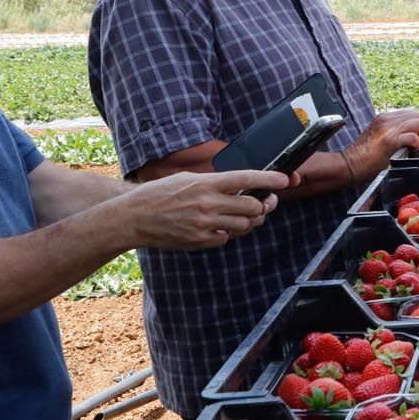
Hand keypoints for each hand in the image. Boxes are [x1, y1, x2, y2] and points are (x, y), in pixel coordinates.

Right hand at [122, 169, 283, 249]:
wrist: (133, 217)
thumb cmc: (159, 194)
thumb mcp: (187, 179)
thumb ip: (214, 183)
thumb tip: (240, 185)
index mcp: (205, 183)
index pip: (246, 178)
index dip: (269, 179)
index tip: (285, 179)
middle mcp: (207, 203)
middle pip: (252, 206)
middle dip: (262, 205)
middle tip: (264, 202)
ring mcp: (204, 224)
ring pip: (244, 225)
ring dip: (248, 220)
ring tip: (242, 214)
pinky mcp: (200, 241)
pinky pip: (226, 238)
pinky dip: (228, 233)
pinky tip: (219, 226)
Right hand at [345, 109, 418, 184]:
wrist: (350, 164)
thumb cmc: (363, 156)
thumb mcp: (377, 136)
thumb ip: (392, 132)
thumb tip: (410, 135)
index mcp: (384, 118)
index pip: (411, 114)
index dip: (417, 126)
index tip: (415, 138)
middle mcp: (386, 119)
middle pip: (418, 115)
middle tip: (417, 143)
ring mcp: (388, 128)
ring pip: (418, 122)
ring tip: (415, 146)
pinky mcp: (389, 140)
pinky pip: (413, 136)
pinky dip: (416, 143)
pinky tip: (411, 150)